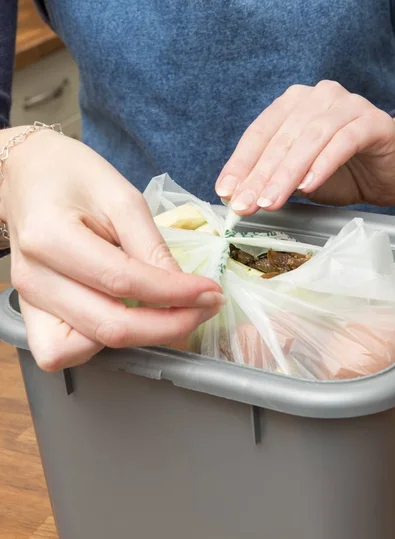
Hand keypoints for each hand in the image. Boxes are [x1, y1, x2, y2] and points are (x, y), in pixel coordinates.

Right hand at [0, 130, 222, 370]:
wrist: (28, 175)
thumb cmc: (73, 176)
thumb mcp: (121, 197)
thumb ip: (150, 246)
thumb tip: (184, 288)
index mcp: (50, 237)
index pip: (123, 282)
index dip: (176, 294)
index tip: (211, 293)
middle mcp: (34, 278)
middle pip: (109, 327)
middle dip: (169, 326)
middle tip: (202, 309)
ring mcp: (28, 301)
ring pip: (87, 348)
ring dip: (135, 338)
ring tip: (162, 313)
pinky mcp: (30, 313)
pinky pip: (61, 351)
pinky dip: (97, 344)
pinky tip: (118, 318)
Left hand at [216, 80, 394, 212]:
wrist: (386, 171)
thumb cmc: (339, 172)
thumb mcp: (296, 178)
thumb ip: (270, 180)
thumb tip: (236, 198)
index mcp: (292, 104)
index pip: (259, 132)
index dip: (240, 163)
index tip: (226, 191)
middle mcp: (317, 97)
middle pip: (281, 138)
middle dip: (260, 175)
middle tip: (246, 204)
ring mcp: (346, 105)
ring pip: (309, 139)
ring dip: (286, 173)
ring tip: (271, 201)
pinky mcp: (372, 122)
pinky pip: (343, 142)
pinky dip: (323, 164)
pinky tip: (308, 187)